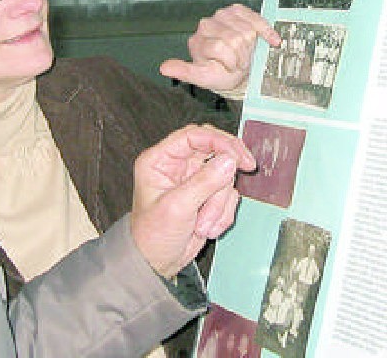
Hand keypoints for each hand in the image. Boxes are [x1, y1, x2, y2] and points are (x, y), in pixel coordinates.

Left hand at [130, 124, 255, 278]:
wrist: (156, 263)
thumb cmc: (153, 235)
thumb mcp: (177, 208)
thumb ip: (203, 182)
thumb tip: (229, 160)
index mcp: (160, 159)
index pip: (193, 136)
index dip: (218, 141)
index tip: (238, 155)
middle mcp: (177, 165)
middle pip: (214, 150)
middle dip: (226, 170)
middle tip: (246, 168)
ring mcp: (193, 180)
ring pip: (223, 176)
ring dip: (219, 204)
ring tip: (202, 224)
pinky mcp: (206, 195)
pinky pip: (227, 195)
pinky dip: (222, 213)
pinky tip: (207, 228)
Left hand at [159, 4, 280, 95]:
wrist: (236, 70)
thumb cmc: (219, 74)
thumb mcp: (201, 77)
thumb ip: (184, 72)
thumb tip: (164, 68)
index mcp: (197, 41)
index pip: (219, 47)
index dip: (230, 61)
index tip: (231, 68)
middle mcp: (207, 25)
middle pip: (234, 39)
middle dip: (241, 55)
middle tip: (239, 63)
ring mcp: (222, 16)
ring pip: (246, 31)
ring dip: (251, 47)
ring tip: (245, 54)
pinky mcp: (238, 11)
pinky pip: (256, 19)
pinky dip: (266, 32)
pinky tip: (270, 41)